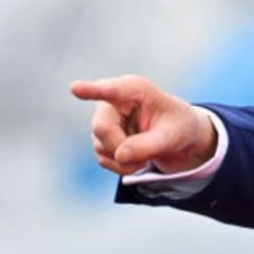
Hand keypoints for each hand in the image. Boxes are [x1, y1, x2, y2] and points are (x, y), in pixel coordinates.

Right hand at [70, 75, 216, 175]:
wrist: (177, 134)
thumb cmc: (178, 126)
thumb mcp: (173, 136)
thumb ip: (148, 145)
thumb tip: (120, 156)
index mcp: (134, 89)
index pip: (110, 90)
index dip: (91, 90)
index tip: (75, 88)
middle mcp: (112, 101)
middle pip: (102, 128)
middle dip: (122, 147)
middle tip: (146, 157)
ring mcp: (103, 120)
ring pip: (101, 146)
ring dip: (125, 159)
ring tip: (148, 152)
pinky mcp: (101, 139)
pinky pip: (103, 159)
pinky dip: (122, 165)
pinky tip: (137, 158)